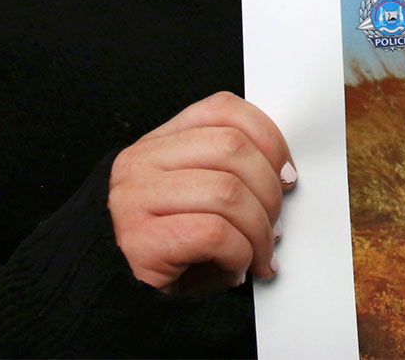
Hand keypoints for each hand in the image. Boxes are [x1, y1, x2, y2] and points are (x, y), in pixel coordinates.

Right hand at [108, 91, 294, 293]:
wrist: (117, 296)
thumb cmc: (169, 249)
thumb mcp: (196, 197)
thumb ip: (228, 171)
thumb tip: (284, 175)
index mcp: (158, 142)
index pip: (222, 109)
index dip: (268, 137)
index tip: (286, 172)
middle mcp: (141, 162)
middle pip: (232, 148)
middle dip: (269, 191)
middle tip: (275, 225)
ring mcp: (135, 199)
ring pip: (227, 192)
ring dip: (259, 231)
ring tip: (259, 254)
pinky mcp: (139, 241)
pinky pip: (213, 234)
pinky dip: (239, 254)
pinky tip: (235, 270)